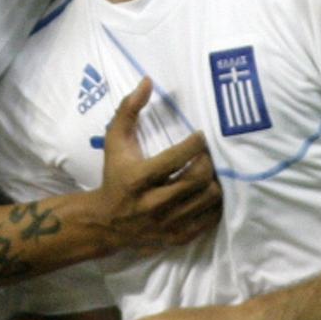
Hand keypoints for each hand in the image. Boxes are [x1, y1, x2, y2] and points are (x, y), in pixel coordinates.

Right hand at [97, 78, 222, 253]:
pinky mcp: (176, 238)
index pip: (177, 158)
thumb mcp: (115, 141)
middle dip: (209, 163)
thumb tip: (148, 81)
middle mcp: (153, 204)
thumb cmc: (114, 174)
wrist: (105, 221)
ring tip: (211, 172)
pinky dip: (214, 205)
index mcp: (138, 179)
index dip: (195, 143)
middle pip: (197, 180)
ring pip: (207, 200)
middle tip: (210, 154)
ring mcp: (166, 224)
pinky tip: (209, 191)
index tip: (201, 135)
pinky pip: (208, 220)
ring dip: (215, 182)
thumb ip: (128, 109)